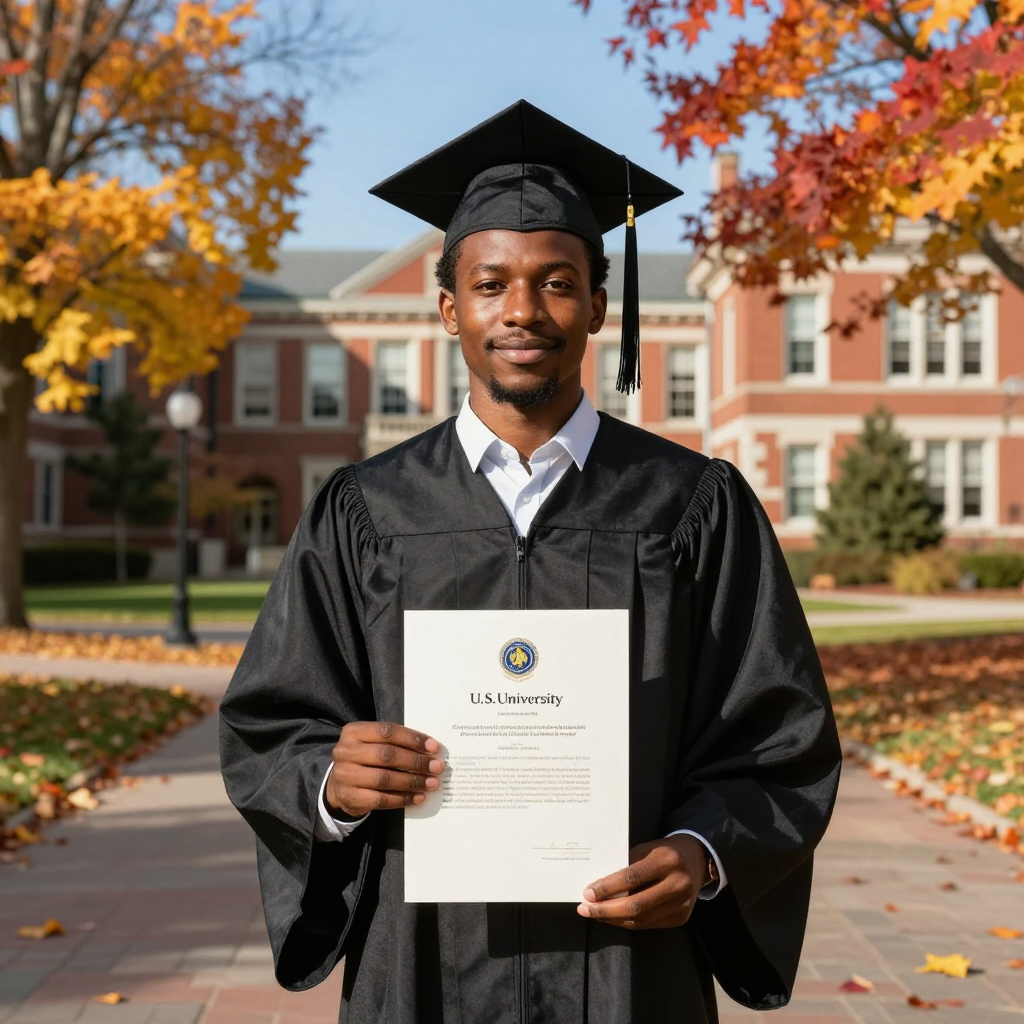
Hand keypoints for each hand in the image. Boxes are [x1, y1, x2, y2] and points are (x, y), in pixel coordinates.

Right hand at [326, 721, 444, 817]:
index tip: (433, 747)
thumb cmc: (365, 758)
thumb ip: (395, 742)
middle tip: (436, 767)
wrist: (339, 785)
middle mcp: (345, 752)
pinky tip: (417, 797)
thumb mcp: (372, 743)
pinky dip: (402, 798)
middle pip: (387, 755)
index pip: (387, 731)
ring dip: (412, 781)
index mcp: (353, 732)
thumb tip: (430, 749)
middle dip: (415, 761)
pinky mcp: (350, 797)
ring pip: (384, 779)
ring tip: (431, 783)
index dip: (412, 739)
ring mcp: (345, 776)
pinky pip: (381, 799)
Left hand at [576, 835, 708, 929]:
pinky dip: (628, 922)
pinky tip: (613, 918)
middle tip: (585, 909)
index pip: (632, 877)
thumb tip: (598, 886)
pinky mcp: (681, 918)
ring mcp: (682, 904)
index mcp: (667, 860)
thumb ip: (627, 866)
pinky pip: (649, 924)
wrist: (697, 859)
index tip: (587, 893)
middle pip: (637, 905)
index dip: (608, 887)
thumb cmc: (663, 851)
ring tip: (594, 915)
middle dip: (606, 910)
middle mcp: (677, 884)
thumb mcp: (646, 849)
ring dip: (614, 919)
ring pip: (641, 919)